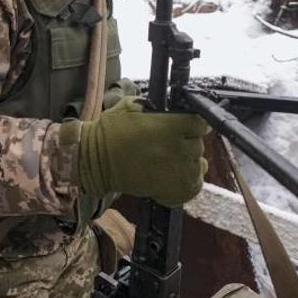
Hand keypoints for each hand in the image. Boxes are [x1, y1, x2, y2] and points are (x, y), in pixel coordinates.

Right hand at [75, 96, 208, 206]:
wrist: (96, 162)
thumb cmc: (111, 133)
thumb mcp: (131, 106)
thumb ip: (156, 107)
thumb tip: (172, 107)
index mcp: (170, 125)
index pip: (200, 122)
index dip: (194, 124)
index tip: (186, 126)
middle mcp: (178, 148)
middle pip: (198, 144)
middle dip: (187, 142)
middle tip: (169, 144)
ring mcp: (178, 172)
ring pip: (199, 164)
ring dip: (188, 162)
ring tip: (169, 161)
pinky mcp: (175, 191)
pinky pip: (195, 185)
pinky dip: (187, 181)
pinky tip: (173, 175)